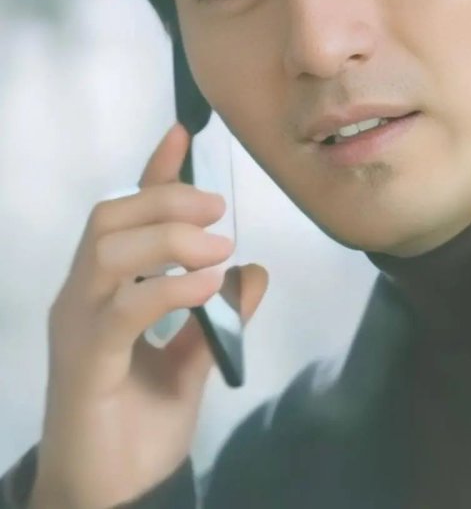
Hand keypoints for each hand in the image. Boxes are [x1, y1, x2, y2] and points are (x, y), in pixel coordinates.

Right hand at [29, 123, 268, 508]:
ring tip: (217, 250)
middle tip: (219, 209)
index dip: (154, 171)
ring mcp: (79, 328)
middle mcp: (83, 298)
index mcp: (106, 290)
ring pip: (109, 250)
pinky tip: (206, 287)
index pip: (125, 215)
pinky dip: (170, 288)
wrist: (110, 495)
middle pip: (111, 217)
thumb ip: (220, 315)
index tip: (184, 133)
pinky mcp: (86, 364)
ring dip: (171, 238)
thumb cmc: (141, 424)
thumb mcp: (195, 359)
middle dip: (167, 198)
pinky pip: (124, 308)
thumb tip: (256, 270)